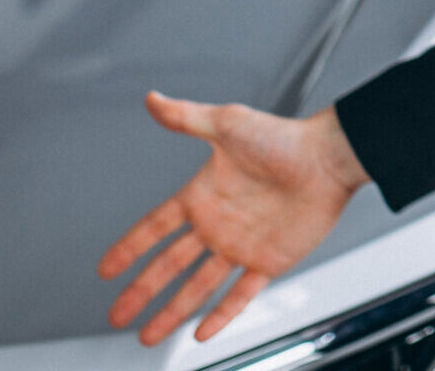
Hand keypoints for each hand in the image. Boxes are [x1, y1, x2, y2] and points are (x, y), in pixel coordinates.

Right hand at [97, 92, 371, 345]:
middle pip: (168, 265)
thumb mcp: (227, 124)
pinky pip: (240, 294)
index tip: (105, 269)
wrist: (330, 158)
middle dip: (141, 291)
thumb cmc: (284, 137)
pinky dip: (221, 315)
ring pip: (197, 287)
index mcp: (202, 195)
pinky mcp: (269, 261)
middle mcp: (217, 224)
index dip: (129, 247)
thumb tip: (152, 98)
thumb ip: (186, 118)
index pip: (154, 227)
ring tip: (147, 336)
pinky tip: (200, 333)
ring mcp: (241, 245)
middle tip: (116, 314)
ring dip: (172, 311)